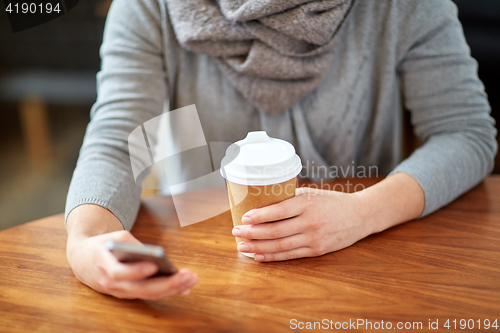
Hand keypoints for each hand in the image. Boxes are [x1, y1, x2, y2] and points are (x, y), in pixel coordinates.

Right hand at [66, 205, 198, 299]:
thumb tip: (156, 255)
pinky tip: (185, 286)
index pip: (119, 273)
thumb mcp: (115, 237)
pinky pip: (150, 295)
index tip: (153, 266)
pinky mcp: (129, 294)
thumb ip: (133, 244)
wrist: (83, 259)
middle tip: (188, 275)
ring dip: (173, 288)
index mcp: (104, 266)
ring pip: (148, 294)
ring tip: (192, 279)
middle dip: (167, 283)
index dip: (136, 271)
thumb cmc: (103, 245)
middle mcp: (112, 284)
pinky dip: (168, 291)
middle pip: (141, 288)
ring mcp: (121, 292)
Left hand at [231, 187, 371, 260]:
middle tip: (235, 232)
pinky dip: (273, 256)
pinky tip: (259, 256)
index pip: (277, 211)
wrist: (360, 215)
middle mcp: (310, 222)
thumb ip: (290, 199)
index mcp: (307, 203)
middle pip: (275, 231)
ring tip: (242, 246)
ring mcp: (314, 238)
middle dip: (252, 233)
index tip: (243, 217)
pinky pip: (290, 255)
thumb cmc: (331, 201)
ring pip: (280, 245)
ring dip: (258, 247)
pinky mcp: (317, 250)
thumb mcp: (312, 194)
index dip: (258, 216)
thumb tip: (260, 202)